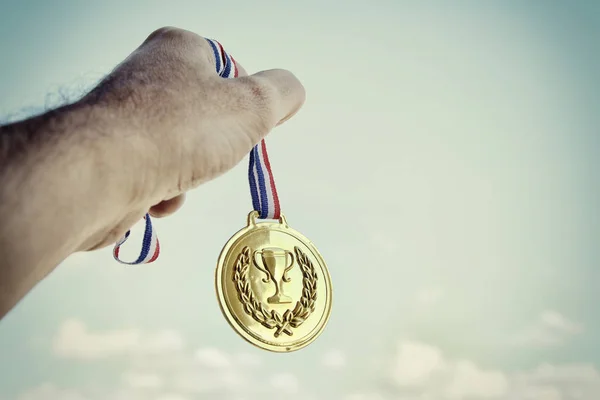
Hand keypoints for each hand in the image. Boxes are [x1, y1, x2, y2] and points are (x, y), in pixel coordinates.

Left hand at [80, 27, 305, 249]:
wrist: (101, 175)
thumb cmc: (177, 130)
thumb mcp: (251, 106)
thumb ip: (280, 93)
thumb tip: (292, 90)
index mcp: (178, 49)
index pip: (227, 66)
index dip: (245, 98)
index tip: (249, 124)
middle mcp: (146, 76)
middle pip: (205, 115)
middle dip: (216, 144)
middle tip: (216, 152)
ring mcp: (123, 116)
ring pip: (181, 150)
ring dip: (191, 173)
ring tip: (180, 177)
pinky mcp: (109, 154)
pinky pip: (154, 174)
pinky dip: (164, 190)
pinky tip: (157, 194)